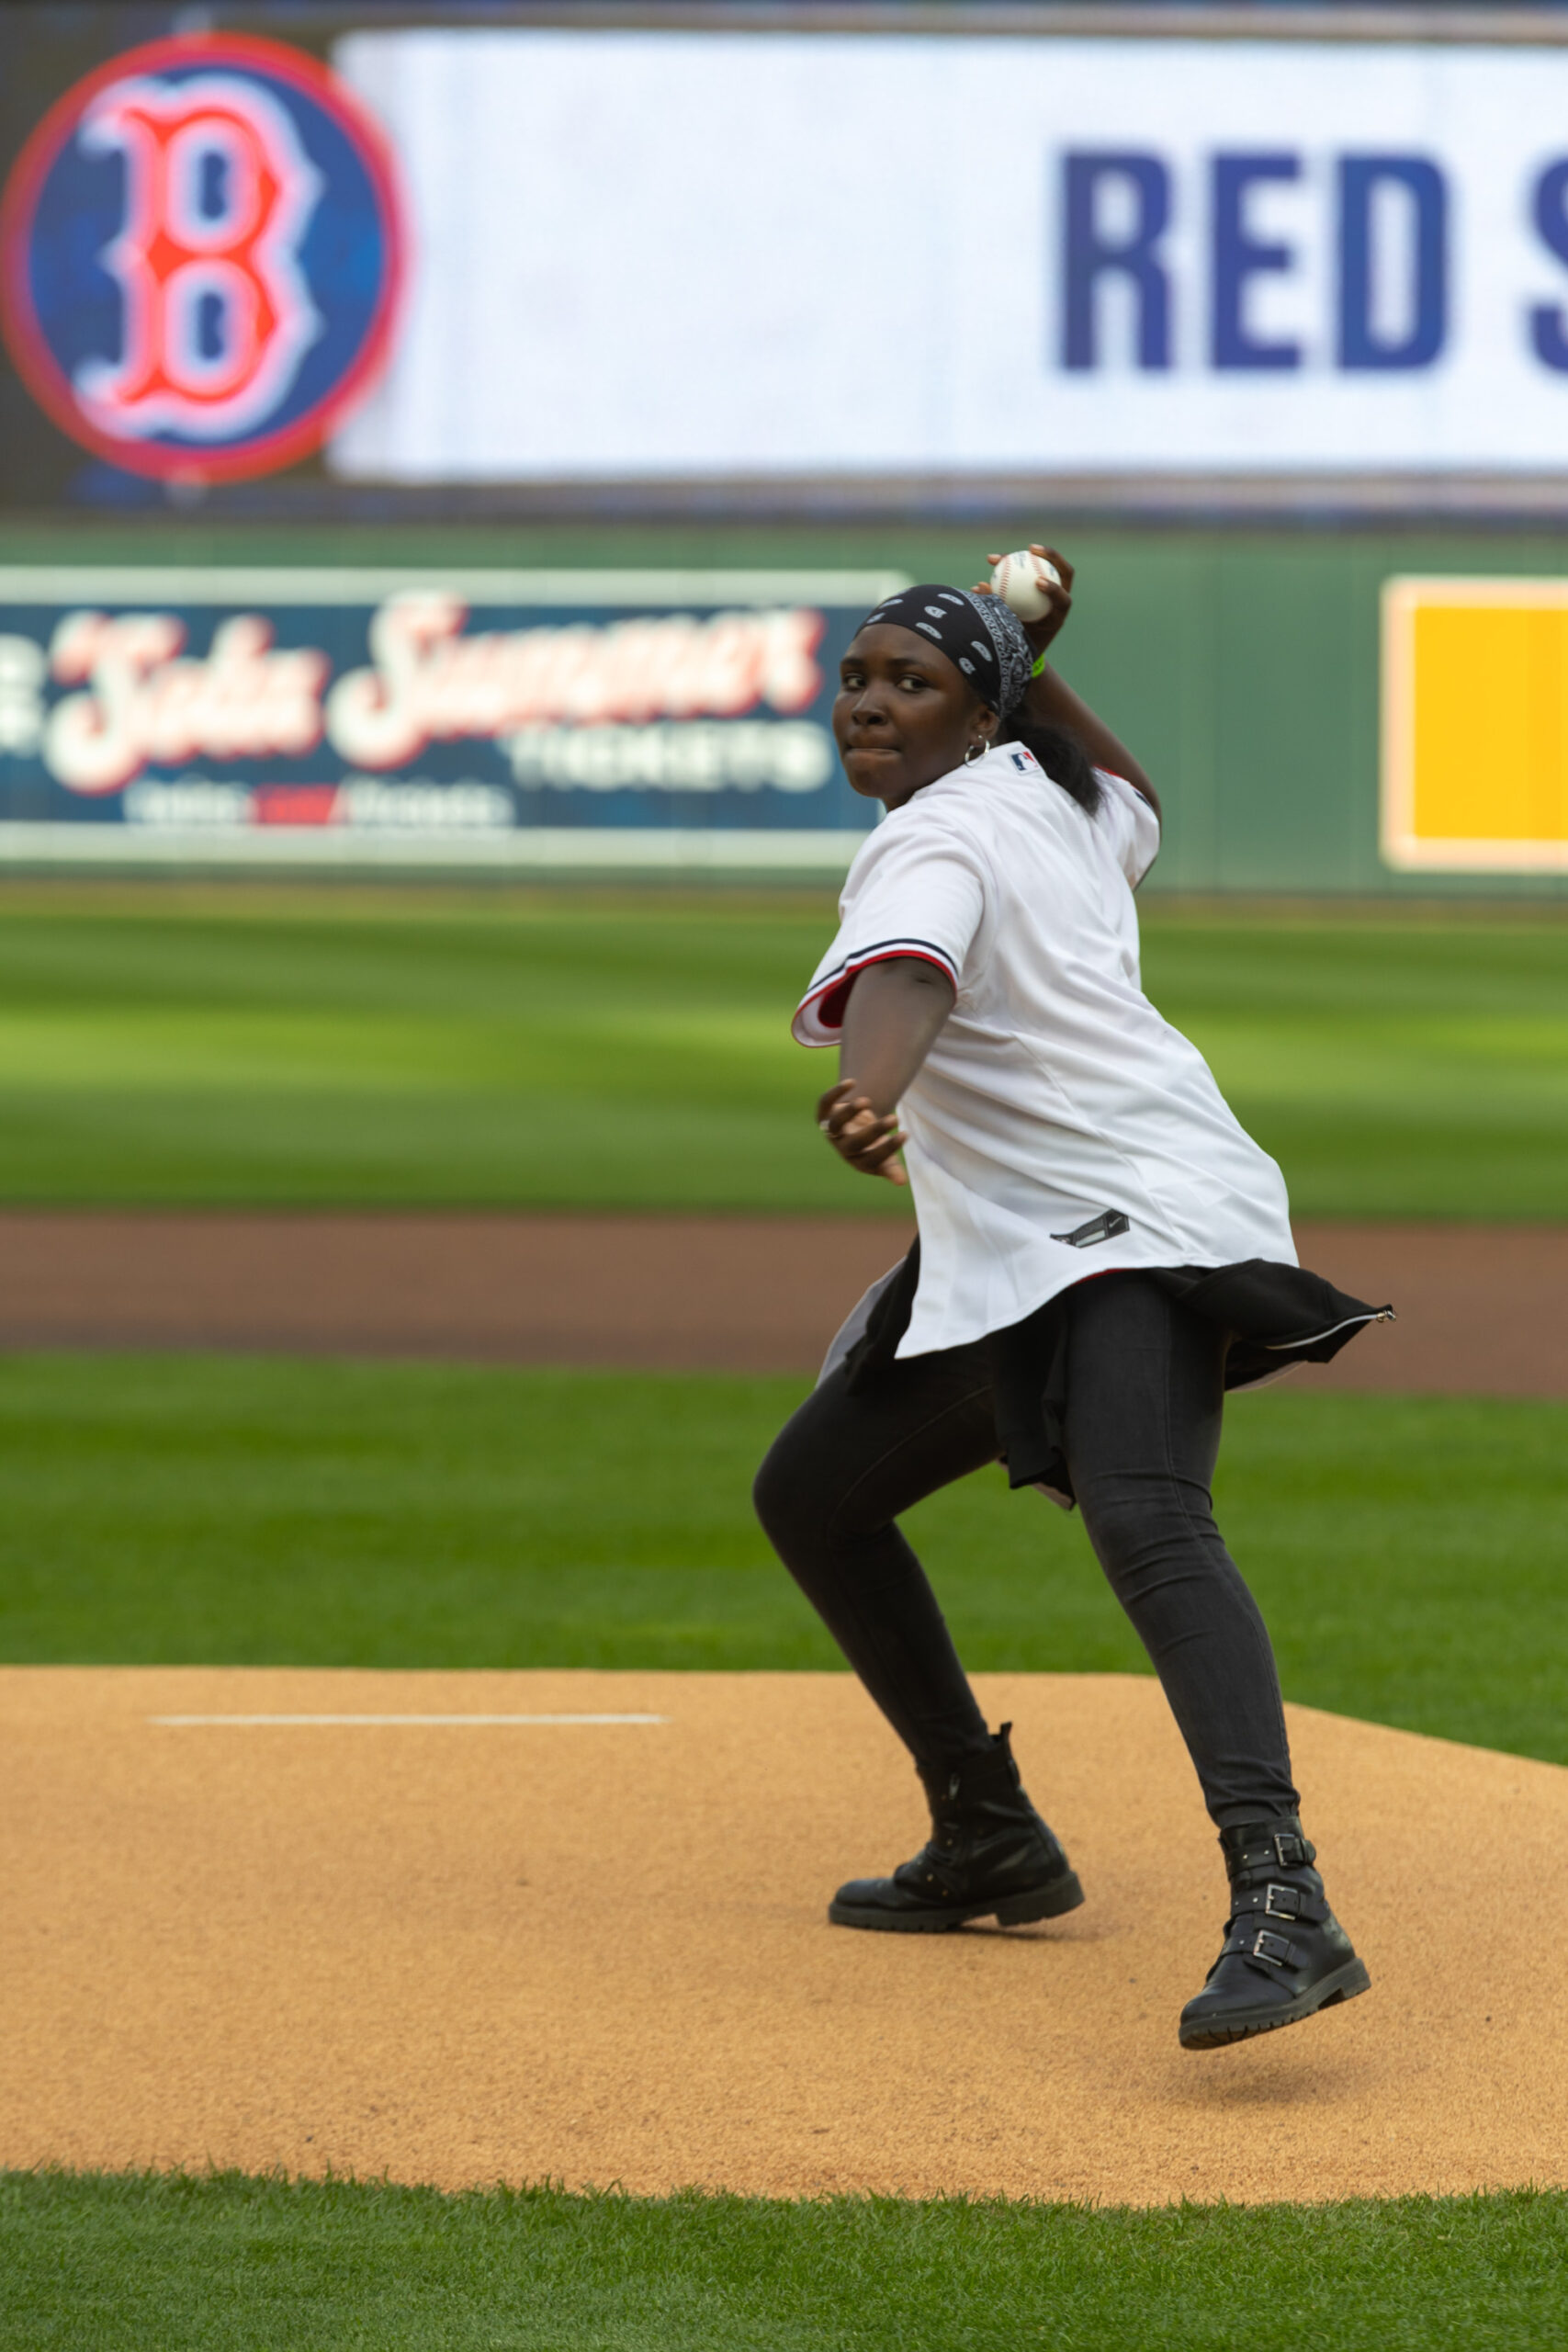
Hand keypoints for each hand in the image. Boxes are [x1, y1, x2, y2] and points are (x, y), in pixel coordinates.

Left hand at [815, 1079, 908, 1185]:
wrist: (855, 1128)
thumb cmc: (875, 1145)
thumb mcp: (885, 1158)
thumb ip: (891, 1169)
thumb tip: (901, 1182)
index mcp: (859, 1161)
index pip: (872, 1160)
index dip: (887, 1149)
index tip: (905, 1135)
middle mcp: (843, 1148)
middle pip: (855, 1143)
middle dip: (875, 1131)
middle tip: (895, 1119)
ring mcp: (831, 1132)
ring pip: (835, 1125)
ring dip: (849, 1113)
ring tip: (867, 1101)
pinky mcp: (823, 1114)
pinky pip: (825, 1104)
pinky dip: (836, 1093)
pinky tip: (852, 1082)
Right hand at [971, 542, 1074, 657]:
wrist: (1023, 648)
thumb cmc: (1016, 645)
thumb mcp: (1012, 638)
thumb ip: (1004, 621)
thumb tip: (984, 599)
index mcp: (1058, 615)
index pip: (1063, 599)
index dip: (1054, 589)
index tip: (1038, 583)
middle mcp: (1058, 598)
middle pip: (1062, 570)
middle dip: (1052, 556)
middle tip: (1031, 549)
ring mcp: (1051, 589)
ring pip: (1044, 566)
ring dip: (1031, 554)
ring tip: (1010, 550)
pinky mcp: (1040, 584)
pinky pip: (1027, 571)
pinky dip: (1012, 565)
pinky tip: (994, 560)